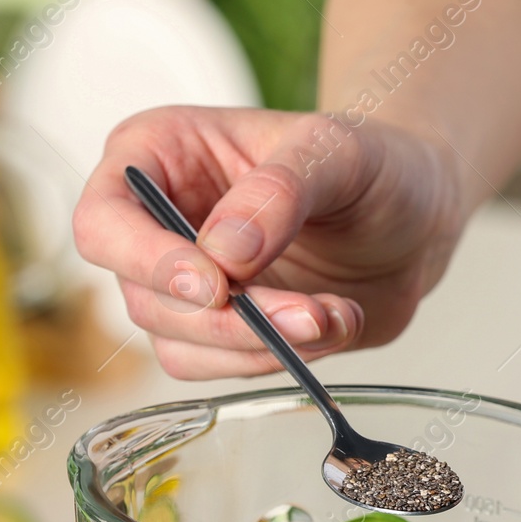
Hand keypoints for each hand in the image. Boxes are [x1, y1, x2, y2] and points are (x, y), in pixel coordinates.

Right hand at [73, 107, 462, 377]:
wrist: (416, 217)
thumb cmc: (368, 164)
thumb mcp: (335, 151)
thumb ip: (279, 191)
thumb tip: (224, 253)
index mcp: (156, 156)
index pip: (104, 221)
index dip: (146, 262)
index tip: (214, 284)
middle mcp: (155, 226)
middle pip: (142, 298)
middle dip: (228, 318)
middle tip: (306, 313)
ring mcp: (185, 288)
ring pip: (179, 346)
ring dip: (259, 345)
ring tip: (331, 315)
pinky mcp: (222, 334)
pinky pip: (224, 369)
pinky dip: (281, 358)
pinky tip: (332, 323)